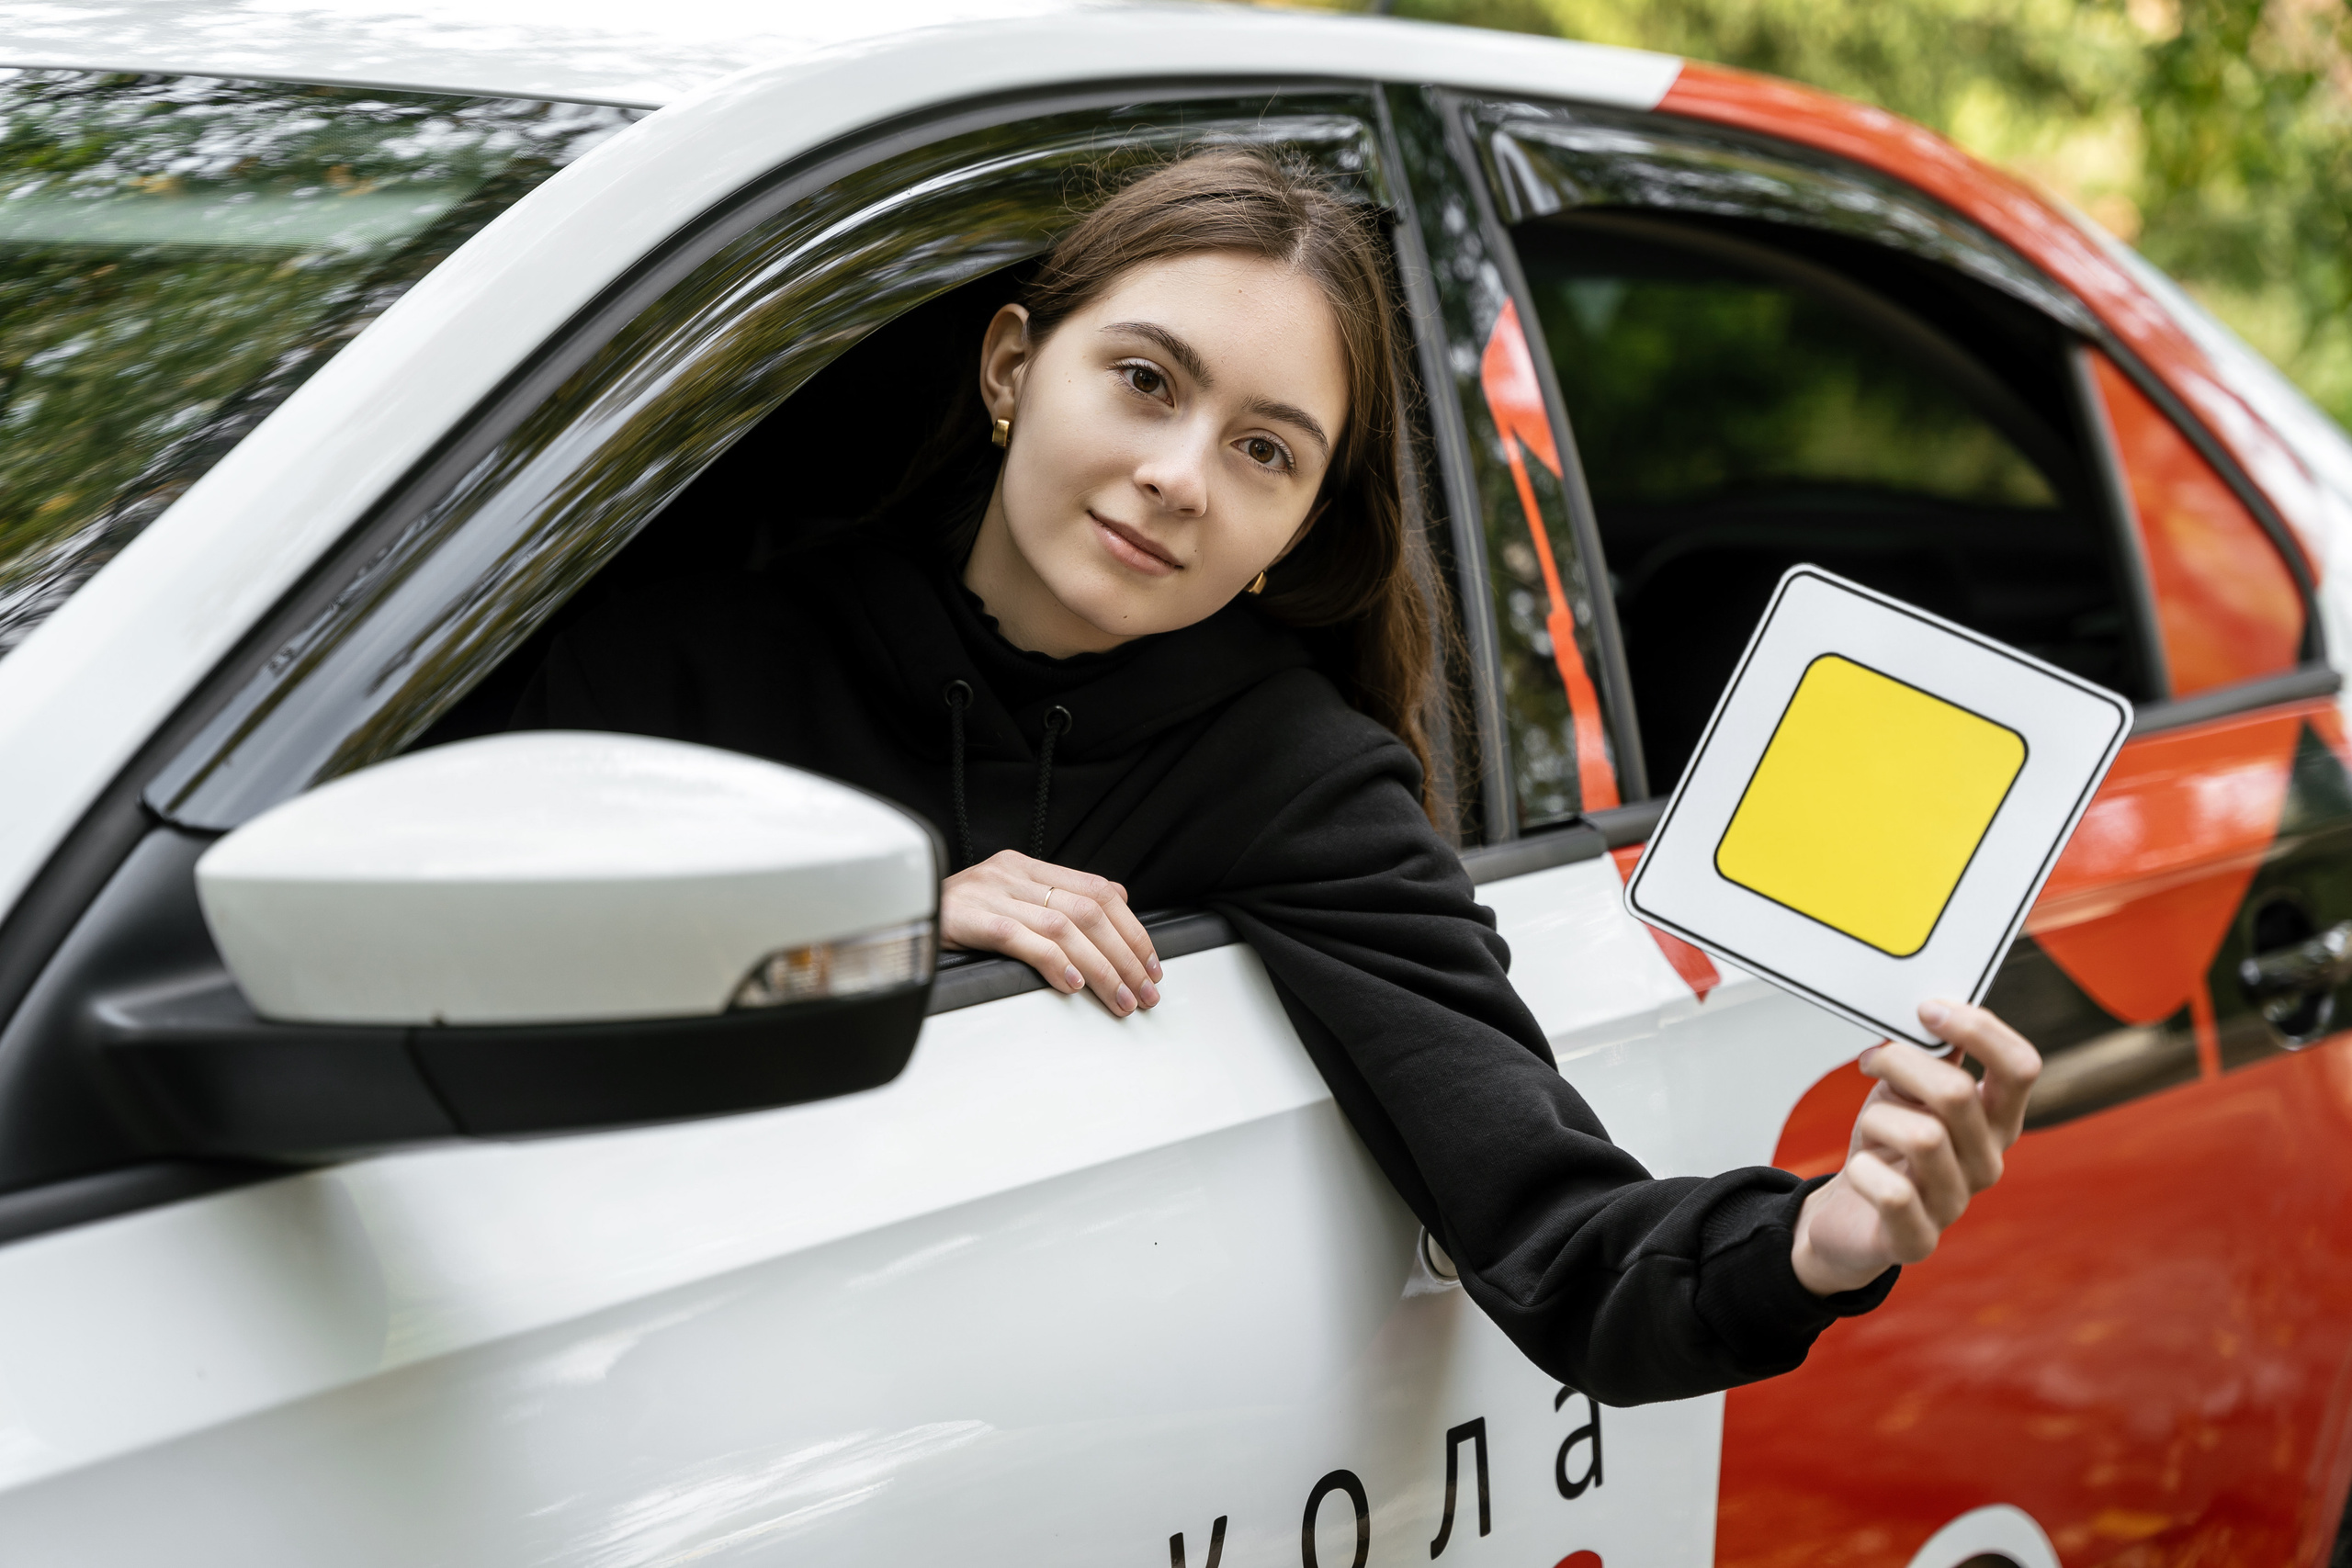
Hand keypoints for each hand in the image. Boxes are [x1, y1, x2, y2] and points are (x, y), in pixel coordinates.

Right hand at [940, 850, 1162, 1015]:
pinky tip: (1073, 984)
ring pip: (1064, 927)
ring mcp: (992, 894)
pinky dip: (1053, 962)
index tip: (1151, 963)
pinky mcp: (970, 918)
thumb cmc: (953, 917)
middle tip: (1145, 990)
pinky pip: (1022, 938)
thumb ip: (1052, 903)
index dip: (1132, 928)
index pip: (1099, 890)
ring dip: (1102, 968)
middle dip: (1126, 955)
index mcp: (1027, 866)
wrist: (894, 912)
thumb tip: (1111, 914)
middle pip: (1089, 911)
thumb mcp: (1006, 900)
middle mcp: (1013, 874)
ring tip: (1121, 998)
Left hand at [1789, 1000, 2040, 1295]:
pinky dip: (1863, 1172)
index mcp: (1995, 1120)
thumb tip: (1936, 1009)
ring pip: (1922, 1136)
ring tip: (1869, 1126)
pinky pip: (1892, 1193)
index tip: (1928, 1009)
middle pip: (1957, 1093)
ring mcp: (1956, 1203)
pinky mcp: (1917, 1240)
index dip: (1979, 1028)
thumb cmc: (1885, 1145)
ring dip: (1877, 1117)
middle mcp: (1987, 1162)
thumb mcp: (1907, 1090)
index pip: (2020, 1068)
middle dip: (1900, 1063)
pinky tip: (1860, 1172)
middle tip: (1871, 1061)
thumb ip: (1930, 1055)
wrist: (1848, 1216)